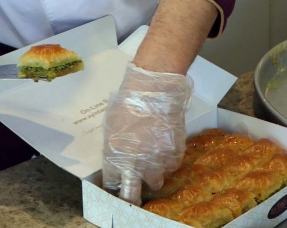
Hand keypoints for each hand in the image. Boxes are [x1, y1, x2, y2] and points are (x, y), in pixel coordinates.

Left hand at [101, 63, 194, 204]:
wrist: (154, 89)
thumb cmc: (128, 102)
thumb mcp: (111, 126)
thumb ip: (113, 148)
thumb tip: (117, 159)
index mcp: (114, 156)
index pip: (111, 183)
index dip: (114, 184)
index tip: (117, 184)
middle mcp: (135, 164)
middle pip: (131, 196)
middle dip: (131, 198)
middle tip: (133, 197)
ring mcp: (156, 161)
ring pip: (156, 181)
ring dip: (153, 174)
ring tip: (153, 158)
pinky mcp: (175, 154)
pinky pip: (171, 166)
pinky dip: (168, 160)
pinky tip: (164, 145)